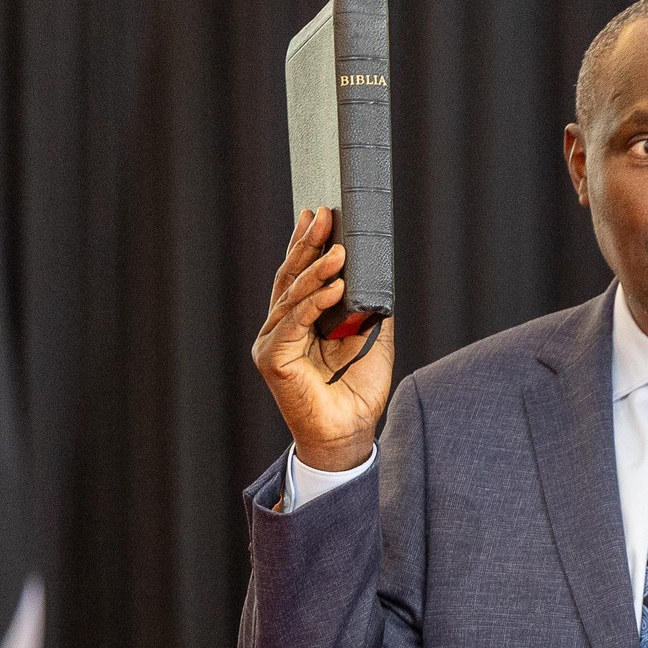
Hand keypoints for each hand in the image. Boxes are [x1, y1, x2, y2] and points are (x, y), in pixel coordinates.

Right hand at [252, 208, 395, 470]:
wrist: (350, 433)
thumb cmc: (358, 391)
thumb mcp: (371, 338)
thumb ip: (367, 307)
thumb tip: (373, 273)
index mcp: (300, 323)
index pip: (299, 277)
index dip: (305, 245)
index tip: (316, 214)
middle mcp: (281, 329)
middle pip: (290, 278)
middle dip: (306, 245)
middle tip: (323, 216)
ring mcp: (274, 343)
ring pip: (293, 296)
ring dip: (317, 271)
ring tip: (338, 250)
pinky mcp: (273, 359)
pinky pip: (294, 322)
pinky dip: (314, 303)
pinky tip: (334, 287)